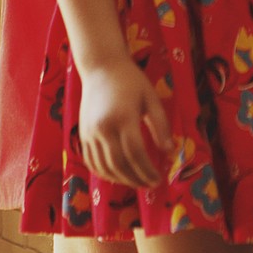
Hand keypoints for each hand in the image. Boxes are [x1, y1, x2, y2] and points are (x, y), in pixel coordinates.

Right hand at [75, 59, 171, 187]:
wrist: (101, 68)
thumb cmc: (131, 81)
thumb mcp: (151, 98)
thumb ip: (161, 125)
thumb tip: (170, 152)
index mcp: (123, 117)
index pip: (136, 153)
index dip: (147, 170)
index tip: (159, 178)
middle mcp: (103, 128)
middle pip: (120, 164)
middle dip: (136, 179)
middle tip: (150, 185)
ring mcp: (90, 133)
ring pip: (104, 167)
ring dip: (121, 180)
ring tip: (137, 183)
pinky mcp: (82, 135)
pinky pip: (92, 162)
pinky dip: (104, 173)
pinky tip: (117, 176)